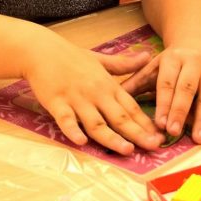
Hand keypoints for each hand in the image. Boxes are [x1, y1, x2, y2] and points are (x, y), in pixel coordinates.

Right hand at [23, 41, 163, 154]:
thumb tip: (147, 56)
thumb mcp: (100, 59)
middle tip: (154, 146)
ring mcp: (76, 99)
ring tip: (127, 149)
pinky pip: (66, 120)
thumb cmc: (70, 56)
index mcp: (107, 85)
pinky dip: (73, 131)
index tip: (160, 136)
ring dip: (112, 138)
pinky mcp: (57, 103)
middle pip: (119, 117)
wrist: (41, 50)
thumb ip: (124, 63)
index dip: (146, 123)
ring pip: (96, 123)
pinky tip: (82, 141)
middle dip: (138, 133)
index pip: (131, 106)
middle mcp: (95, 93)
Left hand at [121, 43, 200, 143]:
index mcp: (173, 59)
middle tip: (174, 132)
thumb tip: (114, 97)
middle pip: (187, 90)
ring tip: (199, 138)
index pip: (167, 83)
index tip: (160, 123)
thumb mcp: (153, 66)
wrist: (199, 41)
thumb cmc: (172, 61)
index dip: (164, 103)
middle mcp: (194, 64)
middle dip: (180, 112)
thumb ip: (136, 82)